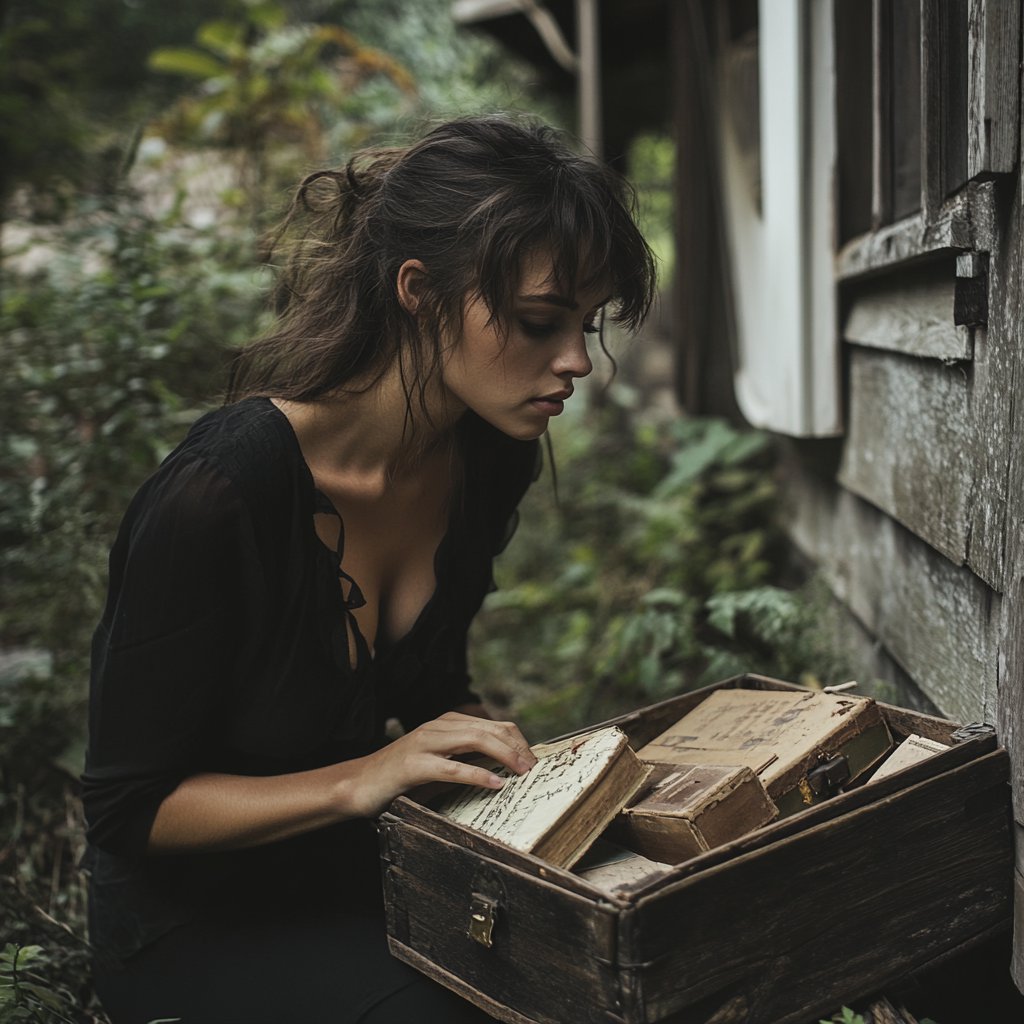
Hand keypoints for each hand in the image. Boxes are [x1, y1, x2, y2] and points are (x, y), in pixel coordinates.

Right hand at [344, 712, 536, 817]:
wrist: (358, 784)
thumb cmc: (401, 778)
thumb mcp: (439, 763)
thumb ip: (466, 760)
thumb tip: (505, 769)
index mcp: (446, 724)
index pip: (493, 725)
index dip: (518, 741)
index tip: (534, 760)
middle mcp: (437, 727)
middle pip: (488, 729)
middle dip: (517, 748)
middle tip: (534, 768)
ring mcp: (424, 743)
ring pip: (474, 741)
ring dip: (504, 756)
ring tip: (522, 772)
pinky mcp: (413, 765)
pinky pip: (451, 768)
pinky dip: (476, 775)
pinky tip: (495, 784)